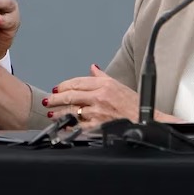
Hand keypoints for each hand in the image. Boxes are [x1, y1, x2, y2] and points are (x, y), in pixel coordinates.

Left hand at [43, 65, 180, 130]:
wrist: (145, 121)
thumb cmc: (134, 105)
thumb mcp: (118, 85)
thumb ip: (102, 76)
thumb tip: (93, 68)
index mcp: (104, 84)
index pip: (77, 82)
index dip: (64, 86)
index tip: (57, 89)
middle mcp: (99, 96)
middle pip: (71, 95)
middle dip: (56, 98)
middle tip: (48, 100)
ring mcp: (97, 111)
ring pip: (71, 111)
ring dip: (59, 113)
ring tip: (52, 113)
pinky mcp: (97, 126)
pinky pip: (78, 125)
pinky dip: (69, 126)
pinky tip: (63, 126)